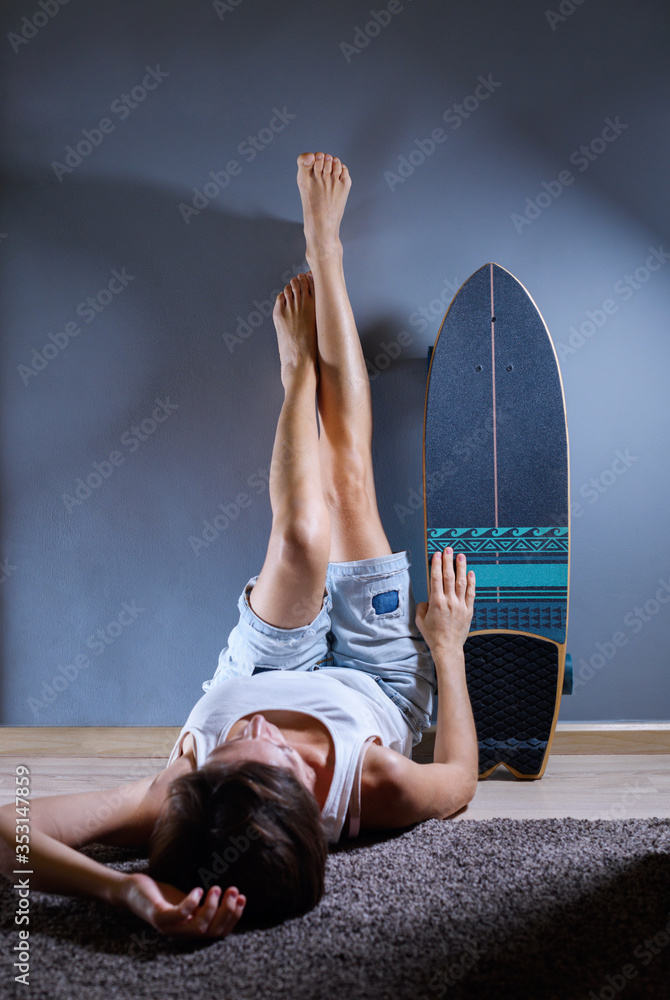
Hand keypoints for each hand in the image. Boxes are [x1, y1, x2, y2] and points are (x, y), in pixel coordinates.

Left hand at [116, 872, 245, 938]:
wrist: (131, 892)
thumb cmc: (161, 897)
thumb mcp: (187, 901)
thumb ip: (204, 905)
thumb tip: (230, 896)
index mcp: (190, 930)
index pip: (218, 932)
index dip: (233, 917)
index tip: (242, 897)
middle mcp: (181, 933)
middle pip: (212, 932)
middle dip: (227, 912)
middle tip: (233, 890)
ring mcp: (169, 927)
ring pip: (198, 927)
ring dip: (212, 907)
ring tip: (216, 887)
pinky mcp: (158, 916)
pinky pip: (179, 915)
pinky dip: (192, 903)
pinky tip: (197, 889)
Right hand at [415, 549, 474, 654]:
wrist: (447, 648)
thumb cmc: (433, 636)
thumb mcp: (420, 621)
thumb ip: (422, 607)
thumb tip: (427, 600)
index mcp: (436, 602)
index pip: (436, 578)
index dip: (436, 564)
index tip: (436, 554)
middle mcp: (449, 601)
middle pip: (449, 576)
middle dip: (448, 561)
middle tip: (448, 549)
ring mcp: (460, 605)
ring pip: (462, 582)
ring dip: (461, 567)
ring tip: (461, 556)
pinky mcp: (468, 610)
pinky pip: (471, 593)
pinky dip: (472, 582)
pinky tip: (471, 573)